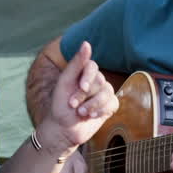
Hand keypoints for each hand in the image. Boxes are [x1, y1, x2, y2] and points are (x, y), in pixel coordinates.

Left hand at [39, 41, 116, 157]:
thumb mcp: (64, 83)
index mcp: (82, 73)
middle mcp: (95, 81)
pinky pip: (113, 103)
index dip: (88, 77)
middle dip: (85, 96)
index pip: (92, 66)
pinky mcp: (109, 106)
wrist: (63, 130)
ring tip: (81, 113)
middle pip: (99, 81)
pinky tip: (91, 116)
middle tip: (74, 105)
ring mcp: (103, 93)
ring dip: (92, 105)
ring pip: (108, 92)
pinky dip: (101, 111)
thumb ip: (76, 63)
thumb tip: (86, 42)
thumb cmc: (60, 106)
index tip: (81, 88)